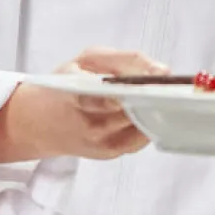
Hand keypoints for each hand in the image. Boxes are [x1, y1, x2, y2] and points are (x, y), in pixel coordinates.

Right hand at [0, 48, 164, 166]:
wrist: (37, 123)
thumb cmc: (63, 87)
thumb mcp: (83, 61)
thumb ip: (121, 60)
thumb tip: (160, 69)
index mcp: (76, 96)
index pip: (108, 96)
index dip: (136, 86)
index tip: (159, 76)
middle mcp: (89, 124)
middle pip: (132, 111)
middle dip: (154, 98)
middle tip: (177, 85)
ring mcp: (100, 143)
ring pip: (140, 126)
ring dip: (157, 111)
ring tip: (173, 96)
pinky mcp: (109, 154)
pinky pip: (139, 138)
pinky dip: (149, 124)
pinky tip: (158, 112)